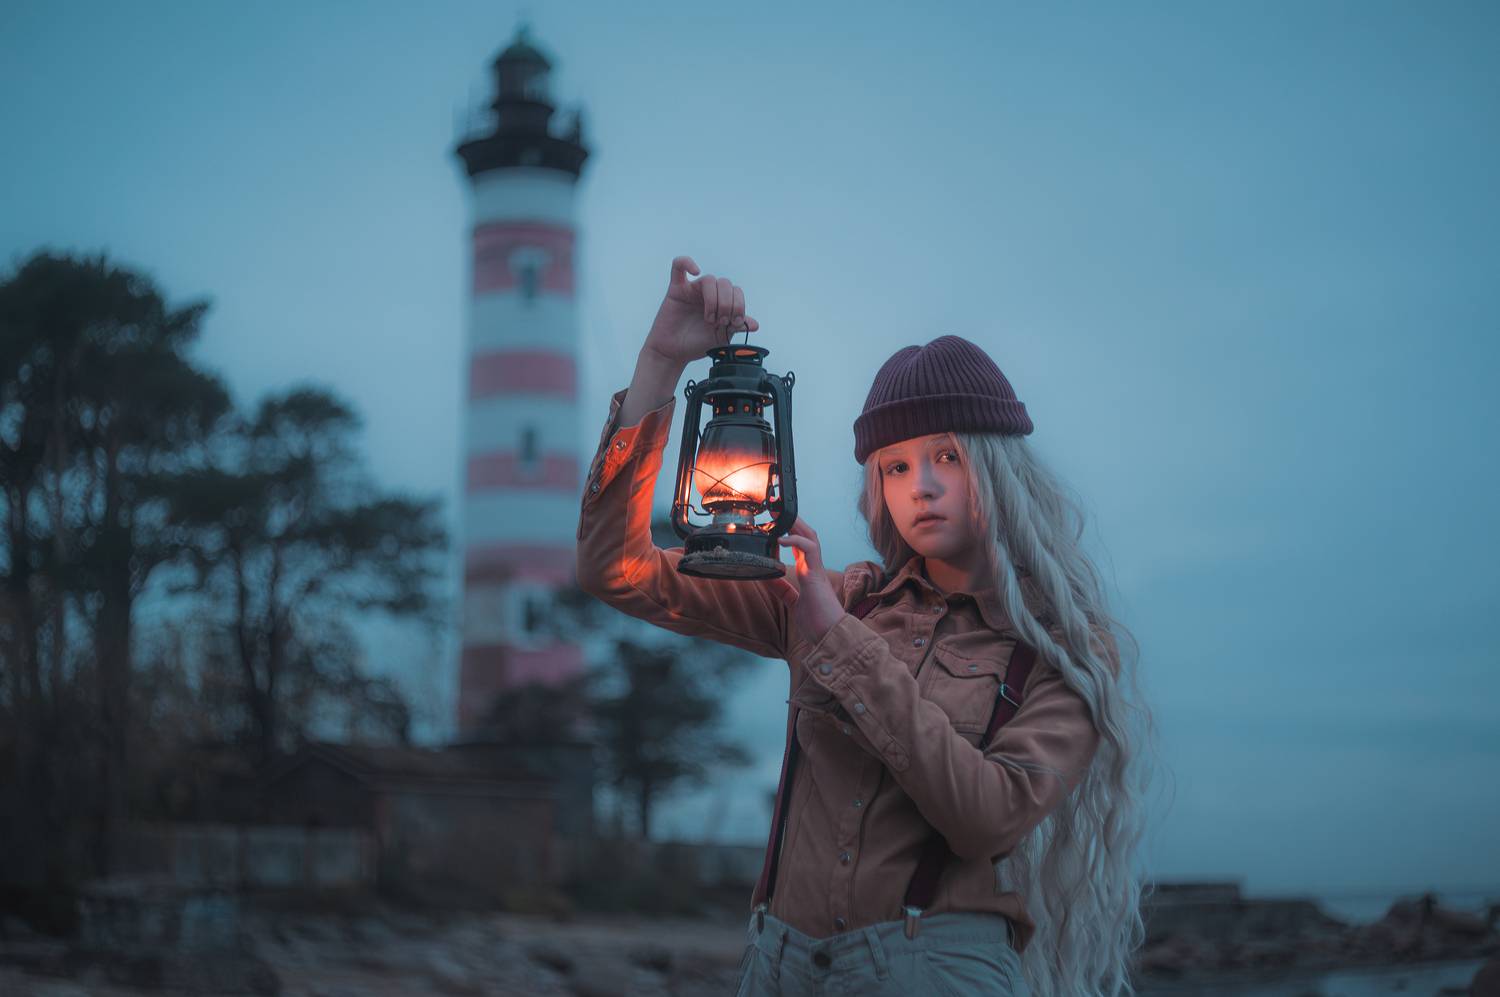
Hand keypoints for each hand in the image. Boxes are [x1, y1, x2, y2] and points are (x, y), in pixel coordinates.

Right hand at [642, 256, 760, 366]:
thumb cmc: (696, 344)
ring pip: (709, 280)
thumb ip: (736, 327)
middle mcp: (708, 294)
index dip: (739, 304)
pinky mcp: (676, 289)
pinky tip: (695, 271)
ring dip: (714, 299)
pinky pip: (679, 266)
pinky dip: (686, 263)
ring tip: (710, 318)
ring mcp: (692, 290)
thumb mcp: (722, 337)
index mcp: (721, 302)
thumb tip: (756, 324)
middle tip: (721, 321)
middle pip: (725, 283)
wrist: (674, 353)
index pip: (736, 291)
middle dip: (727, 304)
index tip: (735, 322)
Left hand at [770, 518, 844, 642]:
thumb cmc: (818, 623)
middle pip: (805, 536)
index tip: (773, 525)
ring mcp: (816, 569)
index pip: (799, 547)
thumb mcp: (794, 604)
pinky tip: (781, 539)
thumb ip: (783, 590)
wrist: (832, 637)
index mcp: (809, 573)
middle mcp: (813, 568)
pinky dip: (795, 541)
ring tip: (779, 515)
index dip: (788, 534)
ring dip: (795, 524)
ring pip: (809, 537)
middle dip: (792, 522)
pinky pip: (809, 549)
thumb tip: (767, 579)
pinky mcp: (816, 574)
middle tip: (775, 511)